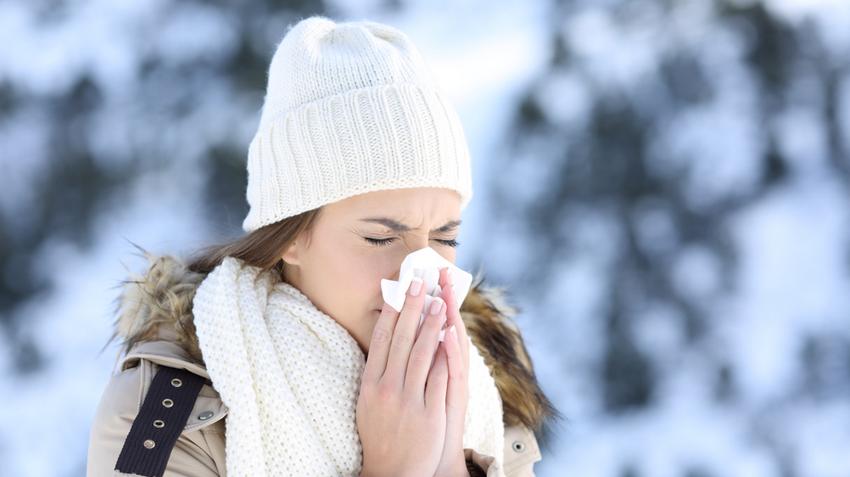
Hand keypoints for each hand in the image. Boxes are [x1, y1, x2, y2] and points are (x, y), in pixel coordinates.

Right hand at [357, 276, 450, 476]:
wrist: (390, 473)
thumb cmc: (380, 433)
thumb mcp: (368, 401)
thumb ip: (376, 372)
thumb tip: (385, 338)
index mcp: (370, 383)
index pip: (382, 339)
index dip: (392, 311)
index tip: (400, 288)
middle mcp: (387, 388)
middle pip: (401, 340)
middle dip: (412, 308)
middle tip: (421, 283)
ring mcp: (408, 401)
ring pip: (422, 354)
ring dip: (431, 325)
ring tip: (440, 302)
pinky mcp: (428, 414)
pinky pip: (438, 378)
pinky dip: (445, 355)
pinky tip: (451, 337)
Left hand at [433, 267, 471, 476]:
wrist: (425, 463)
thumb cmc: (419, 425)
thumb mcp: (417, 388)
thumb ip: (417, 361)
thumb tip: (411, 331)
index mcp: (436, 366)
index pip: (437, 324)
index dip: (436, 298)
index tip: (432, 271)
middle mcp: (447, 372)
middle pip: (447, 327)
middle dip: (444, 298)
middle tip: (441, 269)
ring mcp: (451, 385)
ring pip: (453, 346)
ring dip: (450, 318)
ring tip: (446, 292)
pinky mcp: (453, 401)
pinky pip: (453, 372)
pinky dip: (453, 352)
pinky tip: (450, 333)